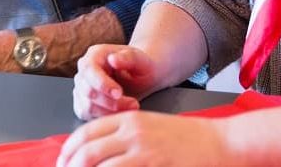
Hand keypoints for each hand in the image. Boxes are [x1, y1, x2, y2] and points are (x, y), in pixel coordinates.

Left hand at [58, 110, 226, 166]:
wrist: (218, 142)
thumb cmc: (186, 138)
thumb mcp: (150, 128)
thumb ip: (125, 136)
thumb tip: (99, 153)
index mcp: (128, 119)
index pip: (86, 132)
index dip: (69, 149)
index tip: (62, 161)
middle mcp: (131, 131)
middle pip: (87, 150)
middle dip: (70, 165)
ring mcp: (142, 149)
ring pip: (98, 164)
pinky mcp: (152, 163)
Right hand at [73, 44, 158, 119]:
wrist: (141, 78)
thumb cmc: (140, 67)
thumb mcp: (141, 59)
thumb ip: (129, 57)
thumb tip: (113, 59)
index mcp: (95, 55)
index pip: (89, 69)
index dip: (102, 84)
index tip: (119, 93)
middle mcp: (84, 71)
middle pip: (88, 91)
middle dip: (111, 102)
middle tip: (133, 104)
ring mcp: (81, 88)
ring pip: (87, 106)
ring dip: (110, 112)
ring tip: (131, 108)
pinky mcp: (83, 103)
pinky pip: (88, 116)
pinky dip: (105, 118)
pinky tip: (121, 113)